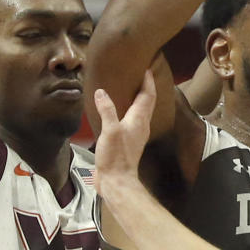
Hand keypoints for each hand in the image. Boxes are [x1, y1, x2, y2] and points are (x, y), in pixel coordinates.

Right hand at [93, 70, 156, 196]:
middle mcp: (140, 125)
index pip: (148, 96)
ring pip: (140, 111)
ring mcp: (135, 134)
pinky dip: (128, 110)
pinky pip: (131, 120)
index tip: (147, 67)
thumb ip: (107, 111)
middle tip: (140, 74)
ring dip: (138, 99)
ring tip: (129, 88)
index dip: (148, 81)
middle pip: (147, 102)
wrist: (116, 181)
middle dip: (145, 88)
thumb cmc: (116, 156)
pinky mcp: (127, 142)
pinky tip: (118, 111)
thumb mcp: (110, 131)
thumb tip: (101, 91)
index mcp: (139, 120)